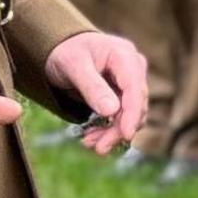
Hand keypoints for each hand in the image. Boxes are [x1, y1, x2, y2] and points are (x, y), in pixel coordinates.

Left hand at [45, 30, 152, 155]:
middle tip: (99, 148)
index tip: (126, 135)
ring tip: (90, 144)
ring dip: (113, 133)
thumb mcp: (73, 65)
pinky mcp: (124, 95)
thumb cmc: (65, 51)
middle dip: (118, 129)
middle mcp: (134, 69)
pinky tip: (93, 137)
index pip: (134, 88)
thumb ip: (92, 87)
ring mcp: (130, 82)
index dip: (132, 113)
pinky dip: (109, 129)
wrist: (61, 48)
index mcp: (124, 56)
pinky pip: (122, 116)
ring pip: (131, 115)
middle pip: (136, 105)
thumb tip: (111, 111)